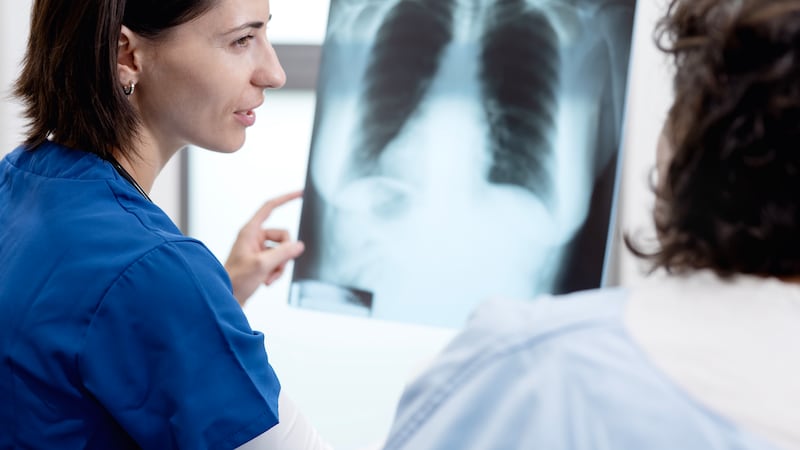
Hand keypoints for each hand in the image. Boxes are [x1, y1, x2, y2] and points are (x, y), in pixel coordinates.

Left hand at [224, 190, 304, 305]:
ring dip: (280, 266)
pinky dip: (276, 272)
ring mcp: (257, 250)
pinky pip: (278, 261)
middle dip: (284, 254)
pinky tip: (266, 281)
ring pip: (282, 251)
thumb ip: (283, 253)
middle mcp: (254, 238)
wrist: (227, 298)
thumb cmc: (235, 280)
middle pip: (282, 236)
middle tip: (275, 267)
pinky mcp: (260, 261)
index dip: (286, 199)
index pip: (270, 207)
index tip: (300, 193)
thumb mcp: (262, 265)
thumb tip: (299, 245)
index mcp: (250, 231)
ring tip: (268, 277)